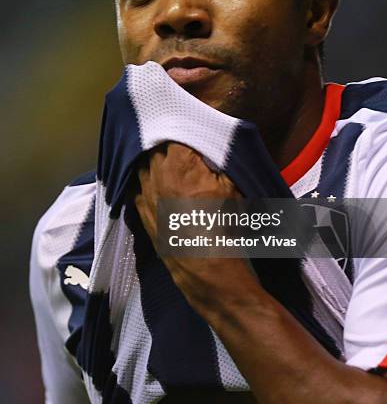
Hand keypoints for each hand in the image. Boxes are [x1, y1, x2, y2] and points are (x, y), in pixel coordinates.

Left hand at [135, 143, 259, 317]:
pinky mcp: (142, 214)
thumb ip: (218, 163)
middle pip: (156, 149)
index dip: (183, 133)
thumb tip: (209, 153)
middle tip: (180, 151)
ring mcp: (145, 194)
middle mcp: (156, 174)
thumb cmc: (225, 225)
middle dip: (167, 148)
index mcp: (179, 161)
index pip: (174, 134)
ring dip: (154, 164)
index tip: (190, 134)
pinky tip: (156, 187)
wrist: (207, 269)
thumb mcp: (232, 187)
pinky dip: (146, 184)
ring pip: (143, 167)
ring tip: (168, 167)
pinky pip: (138, 189)